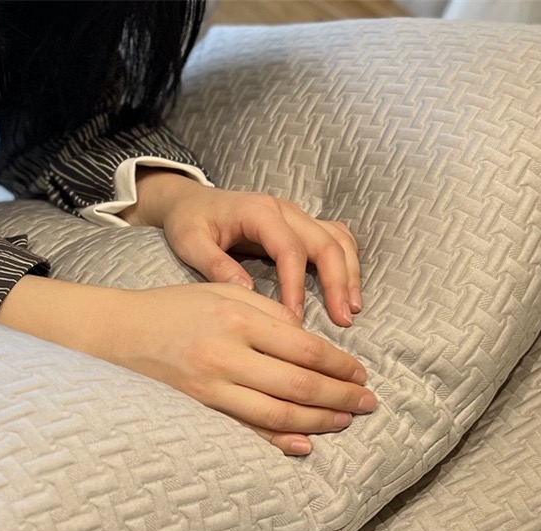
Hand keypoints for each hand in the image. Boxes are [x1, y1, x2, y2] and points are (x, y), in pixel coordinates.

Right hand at [0, 278, 375, 454]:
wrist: (118, 333)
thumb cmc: (174, 308)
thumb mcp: (220, 292)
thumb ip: (268, 313)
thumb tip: (312, 345)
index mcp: (236, 318)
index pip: (304, 346)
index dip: (339, 365)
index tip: (361, 374)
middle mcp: (226, 355)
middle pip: (298, 385)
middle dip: (340, 398)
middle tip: (368, 404)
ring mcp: (210, 387)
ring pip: (278, 413)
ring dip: (318, 421)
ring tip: (345, 423)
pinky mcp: (198, 409)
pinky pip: (245, 430)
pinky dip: (276, 441)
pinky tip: (303, 446)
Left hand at [121, 169, 361, 324]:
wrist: (189, 201)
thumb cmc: (188, 221)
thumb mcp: (190, 242)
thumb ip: (216, 265)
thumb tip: (248, 292)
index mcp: (259, 212)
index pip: (290, 250)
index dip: (296, 286)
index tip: (296, 319)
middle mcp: (285, 210)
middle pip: (326, 242)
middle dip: (338, 282)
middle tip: (342, 319)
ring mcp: (296, 216)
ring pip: (338, 239)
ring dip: (349, 273)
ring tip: (351, 309)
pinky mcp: (300, 226)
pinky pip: (334, 238)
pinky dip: (346, 262)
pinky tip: (347, 290)